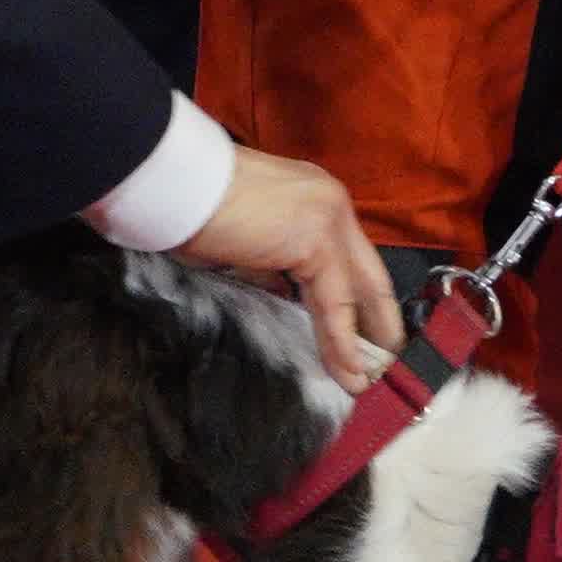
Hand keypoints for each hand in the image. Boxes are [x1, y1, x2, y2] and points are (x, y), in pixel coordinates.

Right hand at [175, 145, 402, 387]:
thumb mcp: (244, 241)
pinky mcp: (316, 242)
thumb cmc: (192, 207)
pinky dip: (341, 341)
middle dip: (379, 320)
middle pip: (367, 273)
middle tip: (384, 360)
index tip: (366, 330)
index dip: (360, 297)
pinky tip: (348, 369)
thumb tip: (282, 291)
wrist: (177, 183)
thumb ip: (271, 263)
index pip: (349, 255)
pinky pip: (334, 304)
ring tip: (364, 379)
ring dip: (360, 341)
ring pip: (355, 292)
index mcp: (314, 196)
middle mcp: (330, 203)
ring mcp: (328, 219)